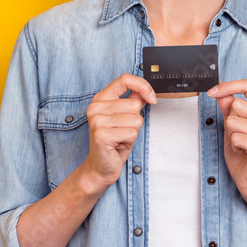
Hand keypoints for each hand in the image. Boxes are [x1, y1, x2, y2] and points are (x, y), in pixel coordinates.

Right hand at [84, 74, 155, 188]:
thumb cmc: (114, 142)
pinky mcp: (101, 135)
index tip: (151, 98)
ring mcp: (97, 121)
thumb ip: (133, 101)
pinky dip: (130, 141)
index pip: (125, 79)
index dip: (143, 86)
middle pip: (134, 104)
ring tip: (120, 138)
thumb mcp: (124, 118)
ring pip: (135, 119)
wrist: (100, 166)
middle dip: (135, 120)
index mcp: (100, 98)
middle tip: (123, 130)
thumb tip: (145, 92)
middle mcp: (96, 107)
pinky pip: (131, 133)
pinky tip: (118, 145)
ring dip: (133, 132)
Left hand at [207, 79, 246, 202]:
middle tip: (238, 135)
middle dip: (229, 120)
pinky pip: (236, 137)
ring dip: (231, 134)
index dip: (228, 86)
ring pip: (233, 120)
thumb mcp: (232, 125)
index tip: (211, 92)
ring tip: (241, 144)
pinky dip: (234, 144)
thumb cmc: (243, 152)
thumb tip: (221, 90)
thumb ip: (228, 107)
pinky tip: (243, 151)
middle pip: (237, 104)